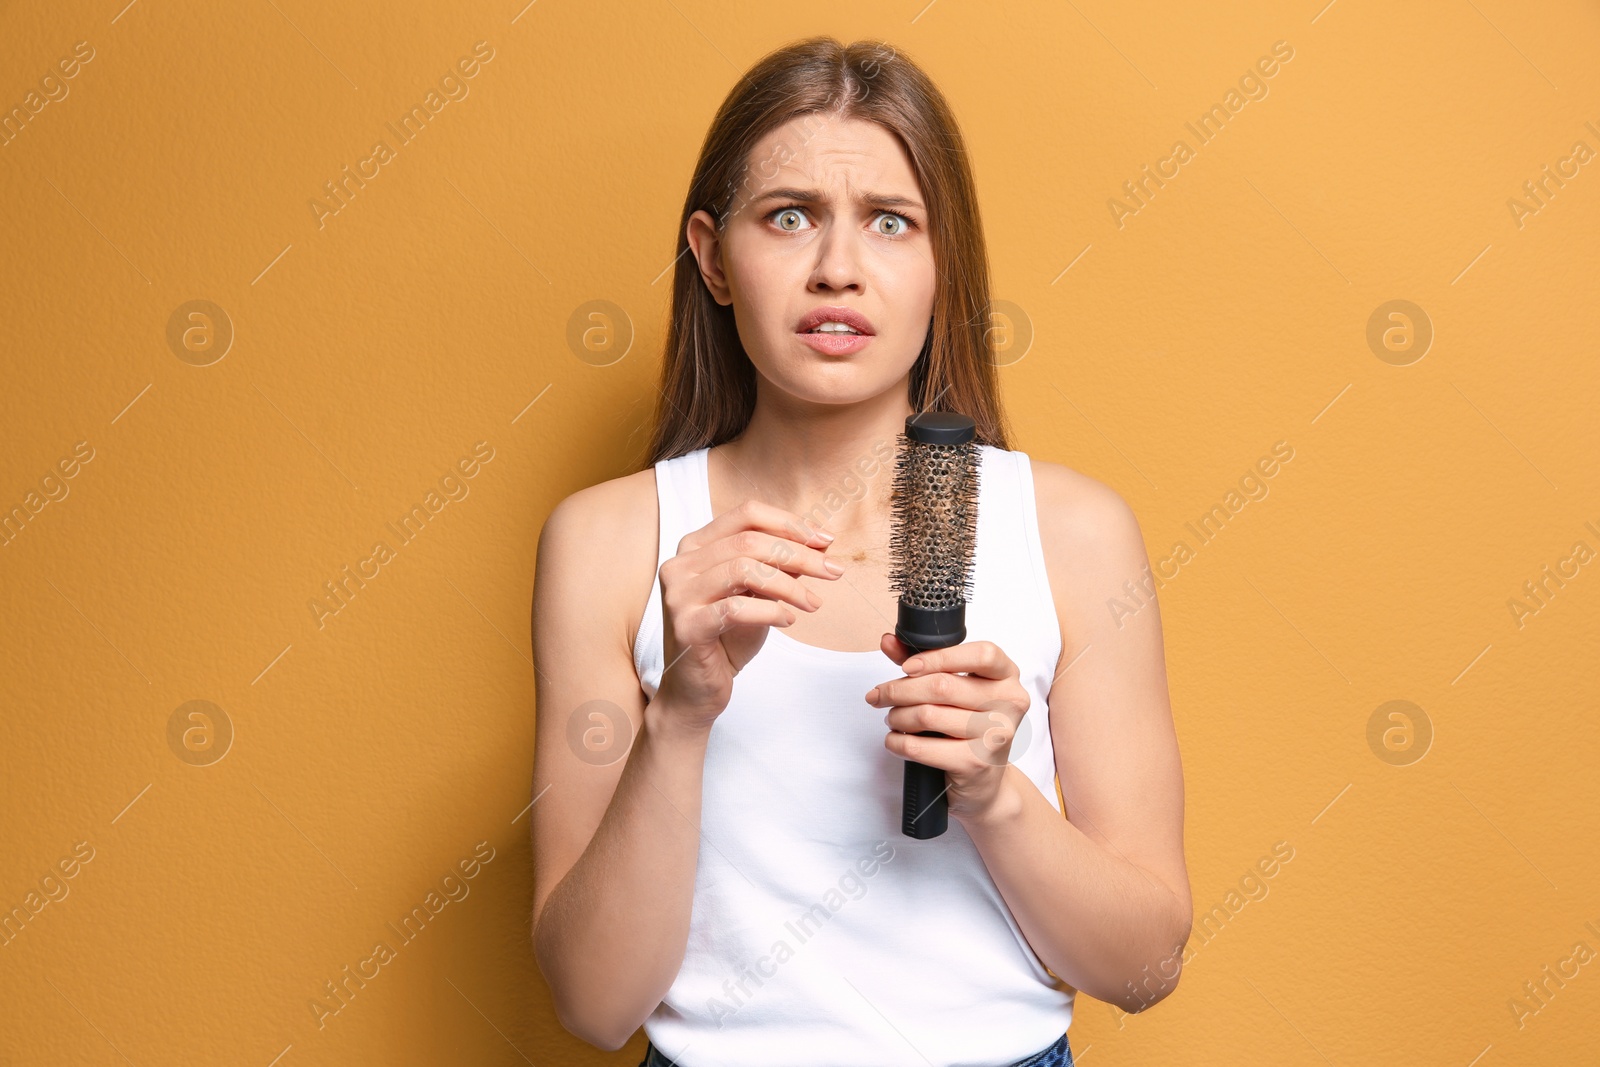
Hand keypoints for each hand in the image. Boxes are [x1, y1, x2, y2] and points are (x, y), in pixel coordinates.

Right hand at [654, 500, 842, 730]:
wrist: (697, 690)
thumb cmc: (727, 639)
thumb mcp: (758, 595)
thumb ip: (779, 566)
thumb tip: (820, 542)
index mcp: (696, 547)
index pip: (746, 514)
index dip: (789, 523)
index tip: (825, 541)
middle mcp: (681, 564)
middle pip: (750, 541)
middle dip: (800, 554)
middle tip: (833, 571)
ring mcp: (679, 594)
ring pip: (744, 569)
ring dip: (790, 585)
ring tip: (813, 603)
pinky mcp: (686, 625)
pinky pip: (736, 608)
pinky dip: (770, 611)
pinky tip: (788, 621)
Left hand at [867, 636, 1030, 824]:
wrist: (986, 784)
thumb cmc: (968, 728)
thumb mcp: (953, 689)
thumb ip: (923, 663)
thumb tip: (889, 641)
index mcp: (1007, 676)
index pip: (981, 654)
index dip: (939, 657)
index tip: (907, 667)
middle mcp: (1009, 703)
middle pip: (943, 686)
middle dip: (900, 689)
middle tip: (880, 695)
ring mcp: (995, 735)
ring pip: (928, 715)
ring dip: (897, 716)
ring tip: (892, 718)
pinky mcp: (975, 763)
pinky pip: (921, 746)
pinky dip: (897, 742)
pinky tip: (894, 740)